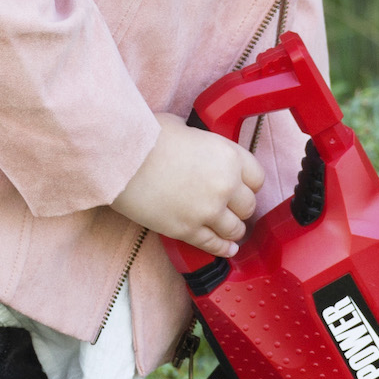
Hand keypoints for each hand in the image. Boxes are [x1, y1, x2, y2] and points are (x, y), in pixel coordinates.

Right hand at [113, 115, 264, 256]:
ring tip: (230, 231)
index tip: (243, 189)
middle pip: (248, 206)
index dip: (249, 184)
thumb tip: (196, 148)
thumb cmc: (147, 136)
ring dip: (233, 231)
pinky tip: (227, 249)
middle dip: (240, 208)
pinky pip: (213, 245)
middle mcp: (225, 184)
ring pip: (235, 229)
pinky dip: (222, 249)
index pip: (257, 177)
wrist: (122, 158)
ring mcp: (208, 210)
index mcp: (228, 155)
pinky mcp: (188, 230)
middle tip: (232, 209)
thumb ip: (201, 143)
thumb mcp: (184, 128)